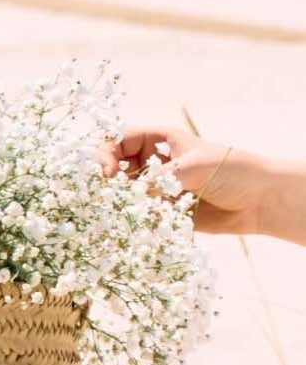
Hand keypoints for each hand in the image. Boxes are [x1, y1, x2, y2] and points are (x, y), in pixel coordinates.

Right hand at [111, 125, 290, 236]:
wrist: (260, 200)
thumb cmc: (233, 171)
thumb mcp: (194, 167)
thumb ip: (160, 178)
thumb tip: (129, 194)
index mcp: (158, 141)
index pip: (118, 140)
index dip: (106, 153)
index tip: (106, 172)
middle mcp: (152, 163)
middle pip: (114, 166)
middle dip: (105, 180)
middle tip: (104, 194)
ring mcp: (156, 187)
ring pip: (122, 192)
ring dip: (116, 201)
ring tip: (116, 212)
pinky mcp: (161, 211)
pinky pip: (137, 214)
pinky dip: (130, 219)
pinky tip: (132, 224)